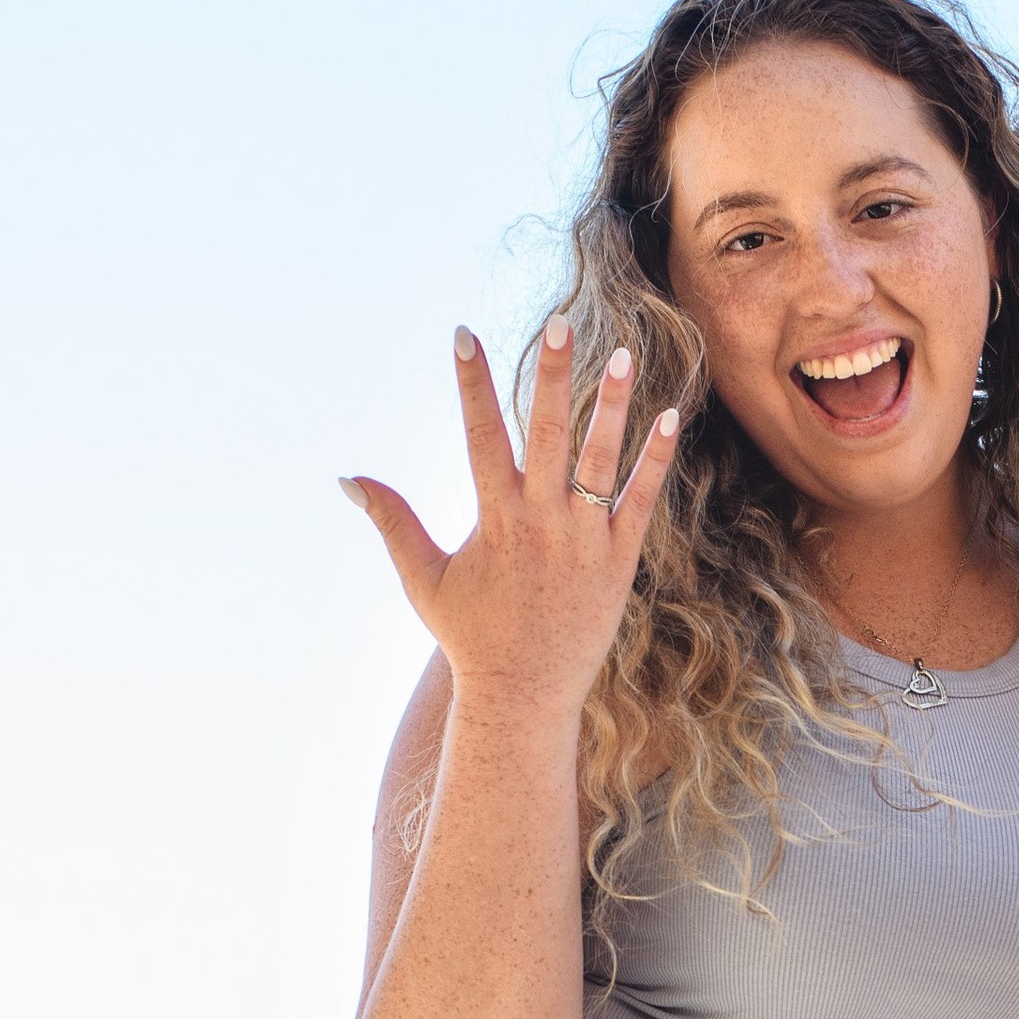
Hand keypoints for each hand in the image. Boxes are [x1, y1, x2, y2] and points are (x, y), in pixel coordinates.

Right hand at [341, 323, 676, 710]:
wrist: (523, 696)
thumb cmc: (470, 636)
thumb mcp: (422, 578)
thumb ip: (392, 522)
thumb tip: (349, 478)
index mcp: (494, 520)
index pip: (479, 436)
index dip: (470, 383)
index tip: (463, 334)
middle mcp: (540, 523)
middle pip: (546, 435)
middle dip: (552, 376)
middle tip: (560, 322)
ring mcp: (583, 541)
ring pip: (601, 461)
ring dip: (613, 406)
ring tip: (625, 355)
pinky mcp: (618, 561)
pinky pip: (640, 501)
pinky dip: (654, 461)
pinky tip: (669, 417)